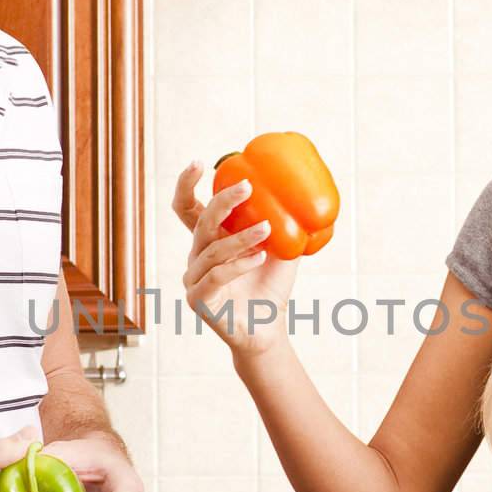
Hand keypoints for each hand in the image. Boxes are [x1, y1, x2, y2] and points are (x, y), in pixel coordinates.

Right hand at [171, 161, 299, 355]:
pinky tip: (260, 258)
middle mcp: (197, 256)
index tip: (200, 163)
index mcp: (209, 240)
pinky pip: (216, 276)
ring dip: (241, 236)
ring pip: (213, 249)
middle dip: (223, 201)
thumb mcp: (280, 247)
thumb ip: (282, 221)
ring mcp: (194, 278)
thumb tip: (304, 188)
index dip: (187, 185)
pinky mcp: (198, 299)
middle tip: (247, 187)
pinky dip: (239, 264)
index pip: (187, 208)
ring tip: (267, 229)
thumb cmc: (271, 285)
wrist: (268, 327)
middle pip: (201, 221)